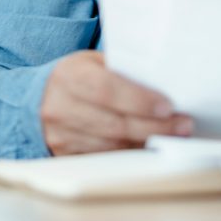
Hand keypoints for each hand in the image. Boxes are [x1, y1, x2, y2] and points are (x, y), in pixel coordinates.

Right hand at [40, 50, 193, 155]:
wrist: (36, 99)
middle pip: (114, 124)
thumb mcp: (91, 62)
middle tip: (183, 125)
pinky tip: (150, 145)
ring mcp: (61, 135)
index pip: (107, 90)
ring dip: (147, 142)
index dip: (139, 100)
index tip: (168, 106)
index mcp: (69, 76)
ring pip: (112, 145)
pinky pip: (104, 157)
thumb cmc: (75, 76)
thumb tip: (162, 82)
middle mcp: (60, 107)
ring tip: (174, 135)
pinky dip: (131, 152)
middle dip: (155, 127)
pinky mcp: (65, 155)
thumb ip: (120, 70)